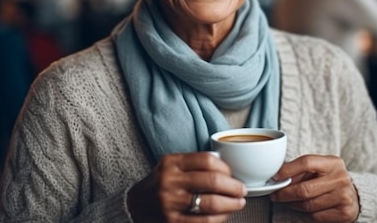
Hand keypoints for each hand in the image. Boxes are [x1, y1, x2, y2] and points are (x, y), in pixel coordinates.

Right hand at [127, 152, 246, 221]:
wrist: (135, 205)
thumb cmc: (160, 183)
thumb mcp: (171, 166)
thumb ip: (193, 164)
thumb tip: (226, 167)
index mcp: (171, 162)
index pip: (206, 160)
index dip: (226, 167)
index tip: (233, 173)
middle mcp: (169, 181)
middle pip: (212, 181)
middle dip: (234, 187)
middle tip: (242, 190)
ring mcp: (170, 203)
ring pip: (211, 203)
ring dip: (231, 204)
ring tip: (239, 203)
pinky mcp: (172, 222)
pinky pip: (204, 222)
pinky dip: (219, 219)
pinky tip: (225, 215)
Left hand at [269, 155, 359, 222]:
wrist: (354, 196)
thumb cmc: (330, 180)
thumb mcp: (319, 169)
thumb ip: (300, 171)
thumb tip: (276, 177)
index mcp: (333, 162)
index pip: (306, 162)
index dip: (287, 170)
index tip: (275, 177)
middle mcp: (341, 178)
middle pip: (305, 189)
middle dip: (285, 193)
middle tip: (275, 195)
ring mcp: (344, 196)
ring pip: (308, 205)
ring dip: (293, 204)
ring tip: (287, 201)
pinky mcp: (345, 212)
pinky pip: (316, 216)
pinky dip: (306, 213)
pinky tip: (302, 208)